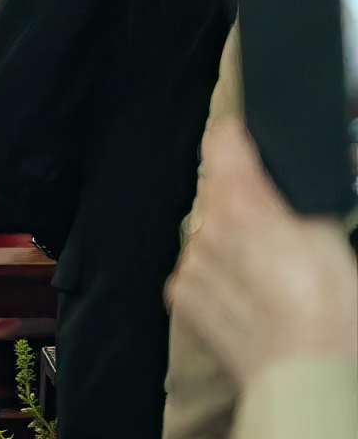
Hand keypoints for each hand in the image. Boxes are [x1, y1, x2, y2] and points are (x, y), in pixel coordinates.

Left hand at [166, 120, 357, 383]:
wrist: (308, 376)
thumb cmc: (332, 312)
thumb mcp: (332, 236)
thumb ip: (301, 201)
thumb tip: (293, 183)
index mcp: (245, 202)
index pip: (223, 142)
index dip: (238, 138)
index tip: (245, 139)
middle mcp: (207, 227)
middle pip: (217, 191)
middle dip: (242, 200)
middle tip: (279, 227)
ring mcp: (192, 262)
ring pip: (206, 232)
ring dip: (229, 241)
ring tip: (269, 272)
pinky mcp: (182, 294)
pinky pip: (197, 269)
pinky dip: (218, 275)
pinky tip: (250, 295)